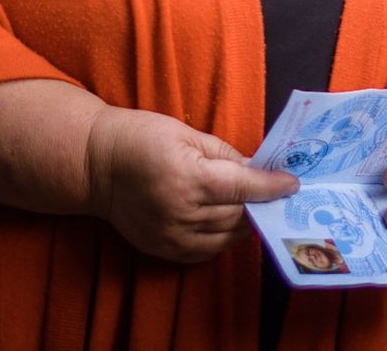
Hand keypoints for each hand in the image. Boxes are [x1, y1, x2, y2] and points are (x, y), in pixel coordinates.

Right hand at [84, 107, 298, 262]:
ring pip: (225, 237)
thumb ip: (225, 155)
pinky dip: (222, 239)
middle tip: (277, 194)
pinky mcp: (161, 249)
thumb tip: (256, 170)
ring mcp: (170, 235)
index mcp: (188, 177)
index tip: (292, 184)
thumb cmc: (140, 137)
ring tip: (255, 207)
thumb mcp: (186, 134)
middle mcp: (180, 211)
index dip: (271, 186)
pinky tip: (229, 224)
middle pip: (238, 215)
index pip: (243, 187)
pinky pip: (205, 252)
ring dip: (244, 222)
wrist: (94, 164)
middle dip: (260, 204)